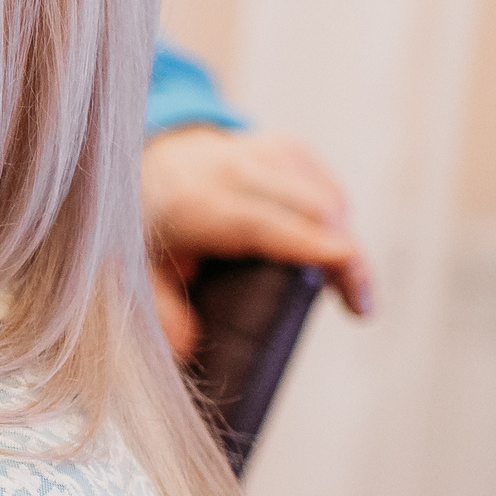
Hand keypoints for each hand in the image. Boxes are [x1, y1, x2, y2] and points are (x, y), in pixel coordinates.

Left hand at [142, 126, 374, 358]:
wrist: (149, 161)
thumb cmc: (147, 226)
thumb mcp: (137, 272)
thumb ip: (161, 312)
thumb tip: (188, 350)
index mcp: (193, 204)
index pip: (267, 227)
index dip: (319, 253)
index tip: (356, 293)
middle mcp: (231, 170)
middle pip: (314, 212)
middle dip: (348, 260)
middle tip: (359, 306)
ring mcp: (262, 151)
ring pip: (327, 199)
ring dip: (342, 240)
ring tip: (340, 283)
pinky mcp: (286, 146)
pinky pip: (327, 187)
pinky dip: (335, 220)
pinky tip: (325, 246)